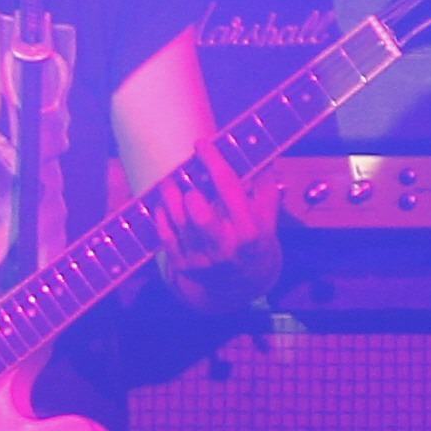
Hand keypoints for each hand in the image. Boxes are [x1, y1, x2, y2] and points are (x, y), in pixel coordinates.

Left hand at [152, 143, 276, 304]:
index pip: (229, 189)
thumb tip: (262, 155)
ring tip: (168, 183)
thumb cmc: (255, 243)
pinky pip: (166, 237)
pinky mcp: (184, 267)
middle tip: (183, 173)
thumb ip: (264, 189)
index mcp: (250, 231)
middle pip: (201, 213)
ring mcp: (204, 260)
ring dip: (170, 197)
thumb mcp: (267, 219)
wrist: (244, 285)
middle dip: (190, 189)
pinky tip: (163, 205)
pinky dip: (162, 217)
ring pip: (180, 222)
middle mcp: (227, 248)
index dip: (214, 162)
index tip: (202, 144)